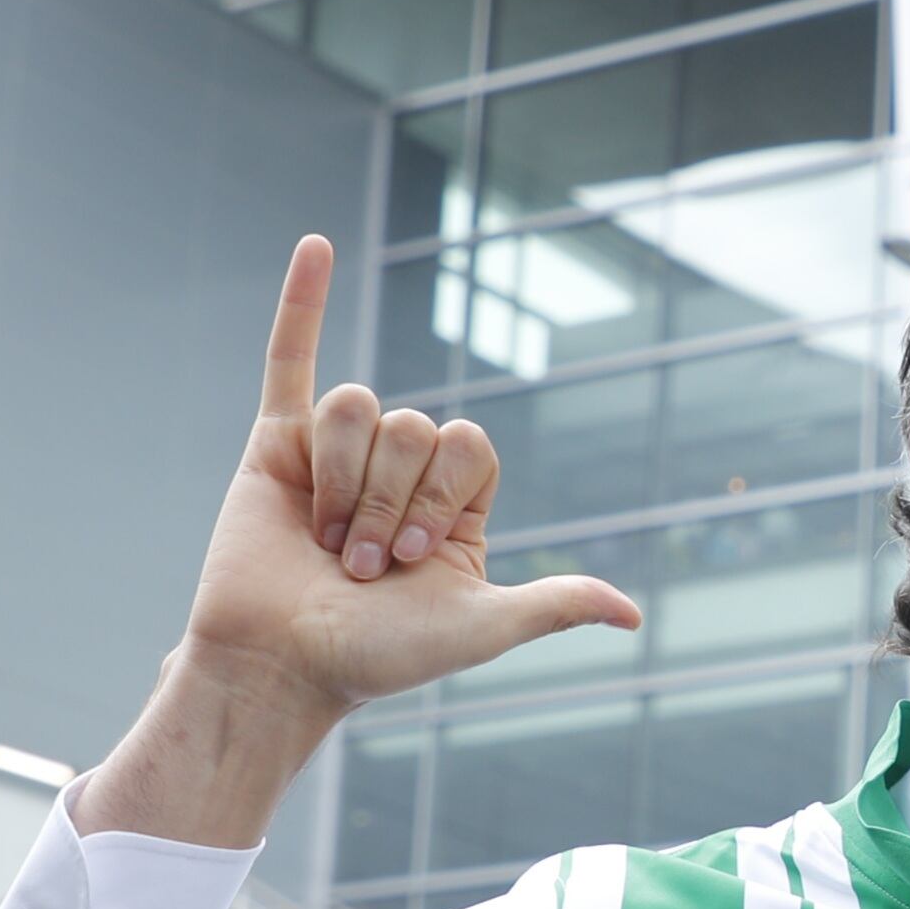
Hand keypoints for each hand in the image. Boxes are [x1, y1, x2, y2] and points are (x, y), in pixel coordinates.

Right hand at [184, 235, 637, 711]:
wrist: (280, 663)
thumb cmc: (378, 655)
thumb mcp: (480, 627)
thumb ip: (552, 604)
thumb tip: (632, 614)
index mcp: (453, 509)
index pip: (471, 444)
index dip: (446, 494)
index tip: (421, 558)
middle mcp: (399, 475)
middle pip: (415, 426)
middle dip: (391, 501)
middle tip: (364, 566)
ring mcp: (338, 454)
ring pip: (359, 407)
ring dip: (345, 480)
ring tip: (326, 541)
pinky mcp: (277, 445)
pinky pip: (292, 357)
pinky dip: (304, 298)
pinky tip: (317, 244)